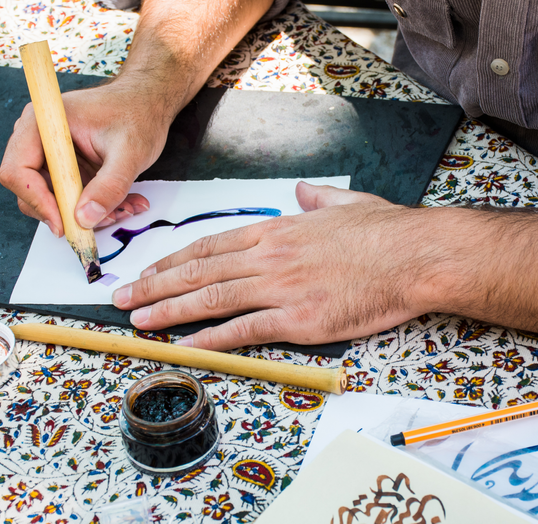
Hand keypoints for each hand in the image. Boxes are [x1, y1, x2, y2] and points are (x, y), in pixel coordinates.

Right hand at [0, 79, 168, 235]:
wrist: (147, 103)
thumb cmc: (137, 115)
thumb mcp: (129, 152)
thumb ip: (109, 185)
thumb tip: (84, 218)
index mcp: (43, 123)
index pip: (18, 171)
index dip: (37, 201)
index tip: (65, 224)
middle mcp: (39, 138)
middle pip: (30, 191)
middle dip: (67, 213)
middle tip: (103, 220)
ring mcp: (51, 155)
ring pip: (53, 200)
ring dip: (87, 214)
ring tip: (124, 209)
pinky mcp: (66, 169)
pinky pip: (71, 198)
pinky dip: (96, 207)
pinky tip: (124, 204)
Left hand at [111, 182, 440, 349]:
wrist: (415, 256)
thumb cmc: (385, 232)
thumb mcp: (346, 203)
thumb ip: (317, 198)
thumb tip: (304, 191)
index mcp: (278, 229)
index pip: (211, 244)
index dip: (173, 259)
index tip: (149, 270)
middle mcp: (271, 256)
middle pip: (200, 271)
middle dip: (155, 285)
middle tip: (122, 297)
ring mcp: (282, 288)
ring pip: (212, 299)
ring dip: (169, 311)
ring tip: (138, 321)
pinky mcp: (300, 320)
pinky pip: (245, 330)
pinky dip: (210, 339)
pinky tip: (185, 346)